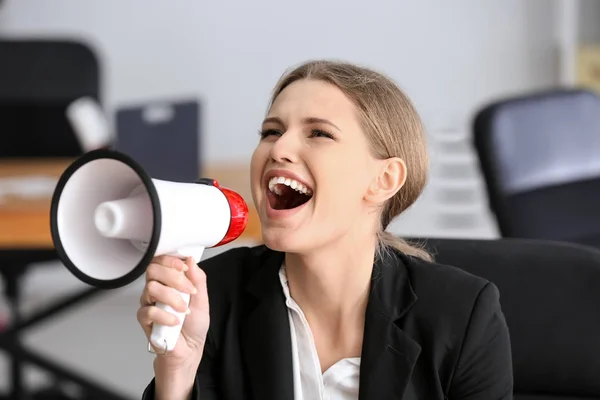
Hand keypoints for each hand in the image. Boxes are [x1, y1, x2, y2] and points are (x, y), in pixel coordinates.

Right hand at [137, 255, 209, 371]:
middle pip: (152, 270)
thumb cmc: (194, 325)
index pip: (161, 261)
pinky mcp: (145, 320)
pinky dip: (165, 316)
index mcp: (169, 282)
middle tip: (189, 290)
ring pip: (151, 288)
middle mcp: (156, 290)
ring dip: (172, 298)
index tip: (184, 267)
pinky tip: (175, 322)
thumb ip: (198, 279)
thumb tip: (191, 260)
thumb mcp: (202, 298)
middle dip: (173, 277)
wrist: (190, 349)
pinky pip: (149, 311)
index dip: (171, 261)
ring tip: (184, 310)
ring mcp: (149, 304)